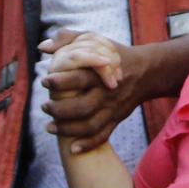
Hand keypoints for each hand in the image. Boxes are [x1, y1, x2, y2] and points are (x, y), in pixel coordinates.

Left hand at [40, 29, 149, 152]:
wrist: (146, 71)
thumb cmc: (113, 54)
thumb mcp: (93, 39)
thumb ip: (67, 38)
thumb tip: (42, 47)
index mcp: (101, 72)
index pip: (80, 78)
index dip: (61, 81)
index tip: (44, 81)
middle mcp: (107, 92)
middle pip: (83, 107)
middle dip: (60, 110)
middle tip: (44, 107)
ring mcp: (113, 108)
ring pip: (90, 125)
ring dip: (68, 130)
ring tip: (50, 127)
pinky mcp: (117, 119)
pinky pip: (103, 135)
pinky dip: (88, 145)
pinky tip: (72, 149)